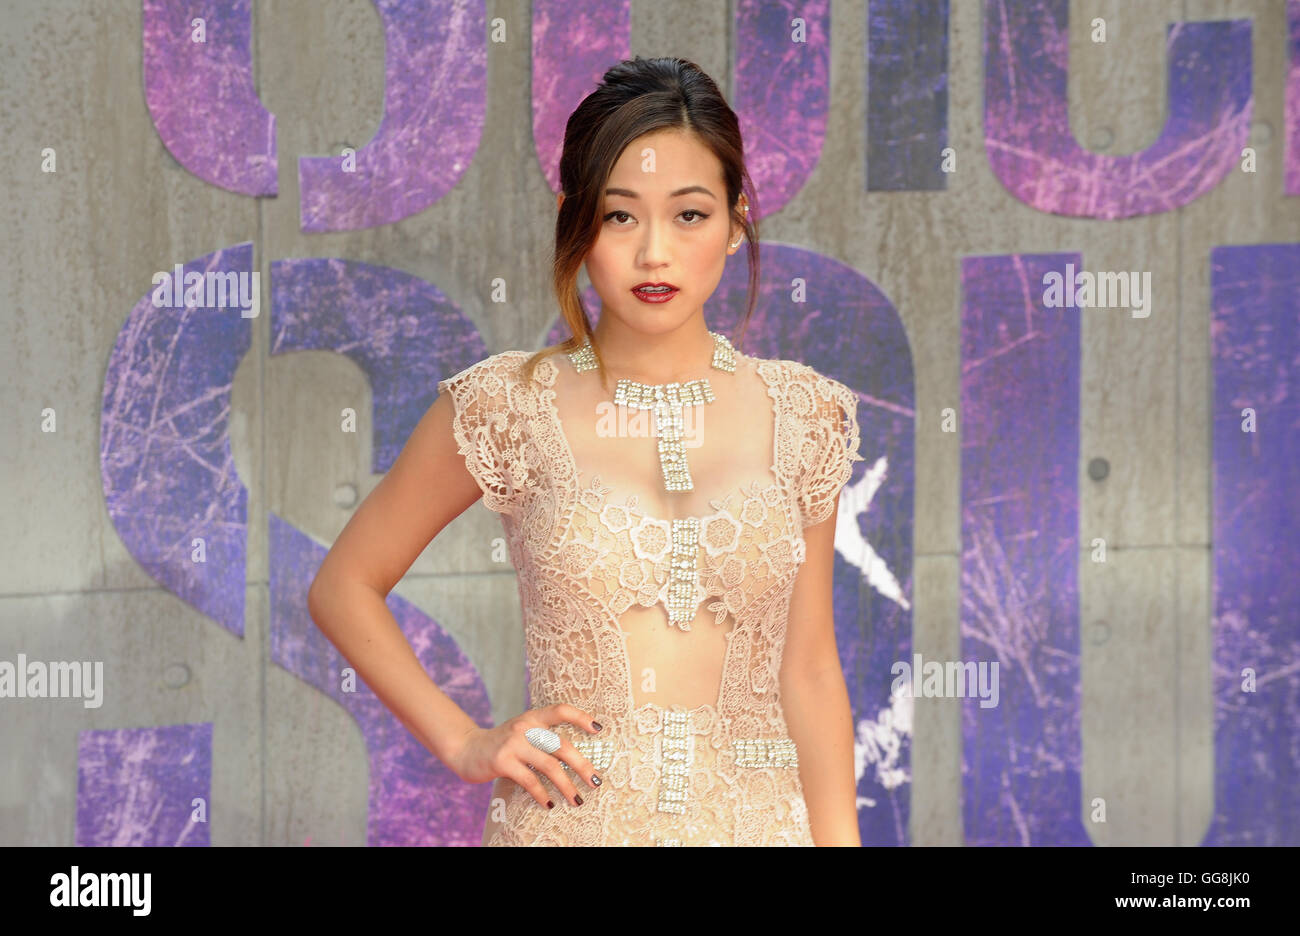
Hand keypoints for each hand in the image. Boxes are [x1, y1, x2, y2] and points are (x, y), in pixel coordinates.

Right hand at [448, 704, 603, 807]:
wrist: (467, 748)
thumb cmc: (502, 744)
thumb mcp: (522, 731)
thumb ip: (543, 736)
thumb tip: (577, 757)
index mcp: (532, 717)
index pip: (561, 710)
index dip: (581, 717)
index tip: (599, 730)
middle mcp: (524, 727)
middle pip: (562, 745)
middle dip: (582, 765)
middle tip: (596, 781)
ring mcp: (513, 743)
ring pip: (549, 766)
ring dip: (567, 785)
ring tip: (577, 799)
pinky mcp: (502, 761)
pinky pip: (530, 781)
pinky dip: (543, 794)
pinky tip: (550, 803)